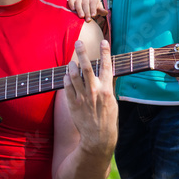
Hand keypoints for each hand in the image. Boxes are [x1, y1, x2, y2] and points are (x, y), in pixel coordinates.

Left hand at [62, 39, 117, 153]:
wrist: (98, 137)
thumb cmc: (107, 118)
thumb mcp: (113, 101)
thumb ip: (107, 86)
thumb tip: (105, 73)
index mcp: (107, 89)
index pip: (106, 66)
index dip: (105, 52)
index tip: (103, 41)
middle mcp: (94, 91)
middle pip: (86, 66)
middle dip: (82, 52)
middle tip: (78, 42)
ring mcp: (82, 97)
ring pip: (73, 75)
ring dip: (71, 65)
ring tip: (71, 62)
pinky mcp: (72, 103)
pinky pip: (67, 86)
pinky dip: (66, 78)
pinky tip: (67, 76)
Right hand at [67, 0, 106, 22]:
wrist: (88, 6)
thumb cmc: (94, 8)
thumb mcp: (98, 9)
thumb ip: (102, 11)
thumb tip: (106, 12)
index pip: (93, 3)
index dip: (93, 9)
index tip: (93, 15)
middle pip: (85, 4)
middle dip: (87, 12)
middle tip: (88, 20)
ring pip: (78, 3)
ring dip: (80, 10)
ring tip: (81, 17)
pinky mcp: (73, 0)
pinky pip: (71, 1)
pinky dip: (71, 4)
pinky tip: (73, 10)